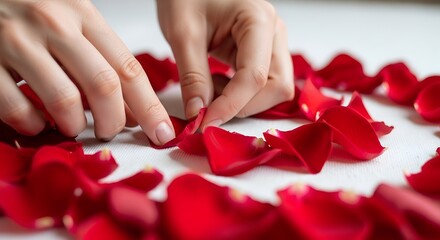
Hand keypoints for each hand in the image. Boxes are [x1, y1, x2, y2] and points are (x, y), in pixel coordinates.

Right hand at [0, 0, 174, 144]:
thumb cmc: (32, 9)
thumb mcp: (74, 23)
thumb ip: (103, 62)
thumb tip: (134, 112)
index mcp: (83, 14)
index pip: (128, 68)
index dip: (150, 106)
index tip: (162, 132)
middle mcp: (54, 24)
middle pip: (103, 85)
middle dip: (113, 121)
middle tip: (109, 132)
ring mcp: (17, 41)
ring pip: (64, 100)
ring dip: (74, 126)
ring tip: (72, 126)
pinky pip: (17, 108)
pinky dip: (33, 125)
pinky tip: (38, 122)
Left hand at [157, 0, 293, 128]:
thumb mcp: (182, 34)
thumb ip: (193, 77)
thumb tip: (198, 116)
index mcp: (258, 19)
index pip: (255, 76)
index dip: (231, 106)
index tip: (204, 123)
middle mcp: (274, 32)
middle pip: (277, 86)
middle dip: (243, 105)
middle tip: (207, 108)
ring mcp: (271, 43)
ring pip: (274, 88)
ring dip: (243, 101)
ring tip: (209, 88)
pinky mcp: (263, 52)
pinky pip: (262, 84)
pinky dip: (240, 94)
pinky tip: (216, 83)